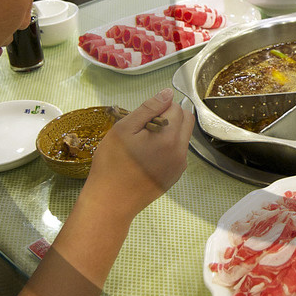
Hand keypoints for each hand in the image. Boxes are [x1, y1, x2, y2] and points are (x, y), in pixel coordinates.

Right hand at [83, 90, 191, 219]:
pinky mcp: (175, 176)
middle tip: (144, 128)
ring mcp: (179, 166)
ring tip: (143, 144)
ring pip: (182, 136)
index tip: (141, 120)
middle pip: (185, 120)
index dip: (158, 107)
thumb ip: (149, 108)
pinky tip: (146, 157)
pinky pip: (177, 152)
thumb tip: (168, 93)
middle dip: (169, 116)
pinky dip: (167, 148)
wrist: (110, 201)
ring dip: (169, 132)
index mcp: (170, 137)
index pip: (175, 106)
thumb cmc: (112, 164)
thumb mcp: (124, 129)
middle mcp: (181, 151)